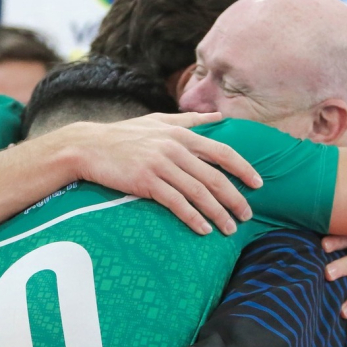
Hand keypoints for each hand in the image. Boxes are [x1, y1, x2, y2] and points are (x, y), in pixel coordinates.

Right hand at [68, 112, 262, 236]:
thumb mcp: (158, 120)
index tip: (258, 185)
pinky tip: (203, 229)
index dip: (243, 169)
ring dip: (217, 213)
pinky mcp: (145, 181)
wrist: (88, 146)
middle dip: (235, 198)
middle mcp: (174, 147)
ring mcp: (160, 164)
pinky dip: (192, 217)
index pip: (222, 151)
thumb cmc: (124, 135)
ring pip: (198, 192)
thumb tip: (218, 117)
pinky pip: (176, 203)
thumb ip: (190, 120)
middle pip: (214, 176)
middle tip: (247, 216)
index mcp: (181, 133)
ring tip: (229, 229)